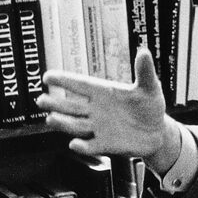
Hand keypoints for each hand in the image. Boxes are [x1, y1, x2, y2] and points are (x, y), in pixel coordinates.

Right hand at [37, 49, 180, 167]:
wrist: (157, 131)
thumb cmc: (150, 105)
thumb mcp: (150, 87)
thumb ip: (145, 71)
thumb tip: (144, 51)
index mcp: (104, 92)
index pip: (80, 84)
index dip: (64, 80)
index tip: (47, 76)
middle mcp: (97, 110)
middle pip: (72, 106)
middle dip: (56, 103)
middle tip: (40, 100)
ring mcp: (99, 128)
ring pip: (76, 124)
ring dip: (63, 122)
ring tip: (50, 119)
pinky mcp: (105, 144)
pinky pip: (91, 146)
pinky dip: (83, 146)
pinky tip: (75, 144)